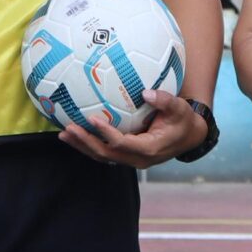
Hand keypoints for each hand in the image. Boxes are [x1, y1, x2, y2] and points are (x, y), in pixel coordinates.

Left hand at [59, 88, 209, 166]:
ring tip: (63, 134)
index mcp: (149, 149)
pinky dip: (88, 145)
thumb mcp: (180, 109)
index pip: (122, 143)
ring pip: (102, 156)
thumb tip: (146, 92)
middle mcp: (137, 159)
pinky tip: (74, 135)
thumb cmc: (183, 120)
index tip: (93, 118)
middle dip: (86, 142)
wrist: (188, 137)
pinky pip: (104, 153)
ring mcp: (131, 159)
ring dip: (82, 146)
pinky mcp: (126, 155)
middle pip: (106, 153)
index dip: (107, 133)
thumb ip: (165, 101)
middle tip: (69, 128)